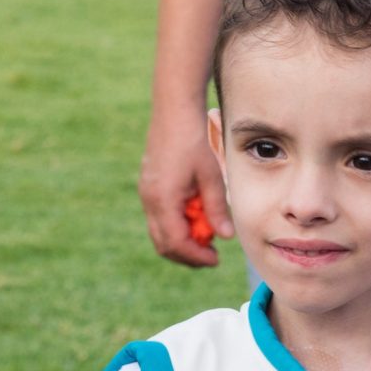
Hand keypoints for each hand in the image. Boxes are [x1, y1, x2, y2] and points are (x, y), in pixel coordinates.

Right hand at [138, 111, 233, 266]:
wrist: (174, 110)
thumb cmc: (194, 140)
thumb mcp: (211, 176)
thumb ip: (217, 208)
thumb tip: (225, 236)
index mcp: (163, 200)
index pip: (177, 243)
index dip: (196, 256)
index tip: (215, 260)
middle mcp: (149, 200)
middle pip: (164, 243)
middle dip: (187, 254)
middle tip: (211, 255)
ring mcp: (146, 193)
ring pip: (159, 232)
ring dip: (182, 240)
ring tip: (206, 236)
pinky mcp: (149, 186)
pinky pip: (159, 216)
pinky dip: (176, 224)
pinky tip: (196, 215)